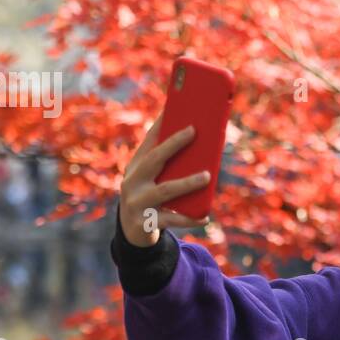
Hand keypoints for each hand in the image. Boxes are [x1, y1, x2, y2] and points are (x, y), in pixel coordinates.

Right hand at [118, 114, 210, 245]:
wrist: (132, 233)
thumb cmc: (150, 197)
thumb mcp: (153, 180)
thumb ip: (168, 165)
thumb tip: (201, 145)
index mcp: (135, 167)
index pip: (148, 141)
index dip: (160, 124)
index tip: (174, 107)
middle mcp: (132, 182)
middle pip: (153, 160)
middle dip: (173, 144)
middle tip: (193, 131)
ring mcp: (137, 203)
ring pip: (165, 190)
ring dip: (187, 183)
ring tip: (207, 176)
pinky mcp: (145, 223)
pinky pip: (172, 219)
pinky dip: (190, 218)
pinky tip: (205, 217)